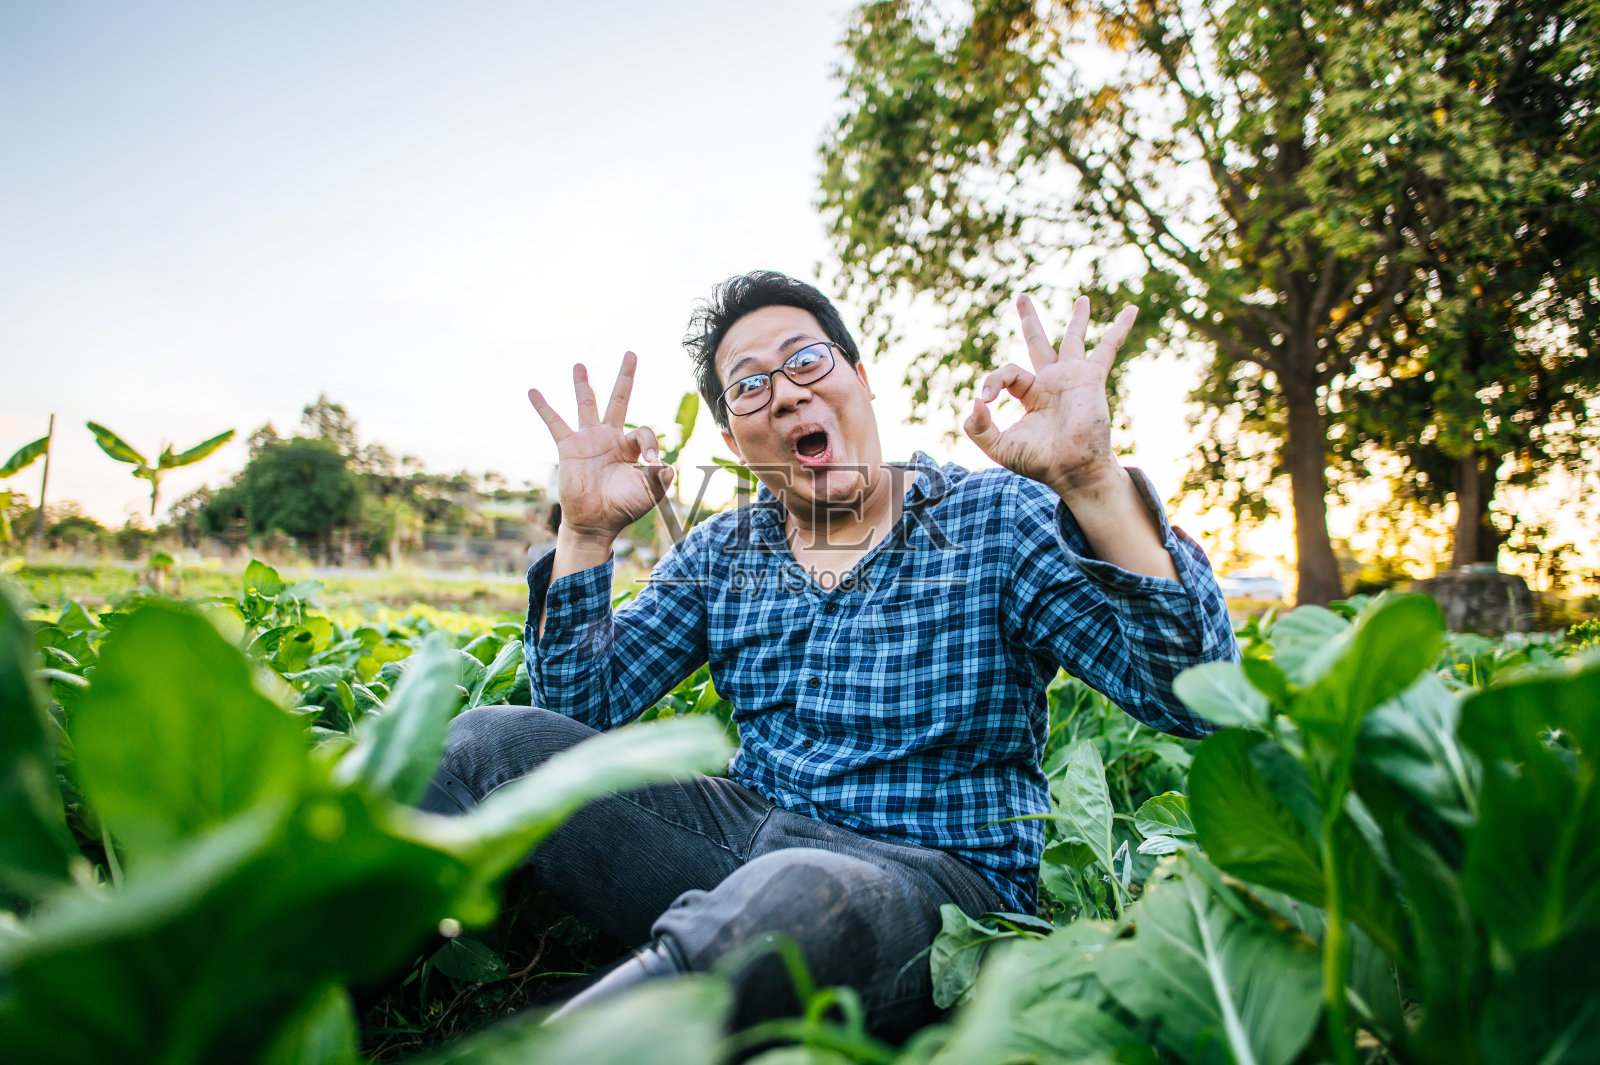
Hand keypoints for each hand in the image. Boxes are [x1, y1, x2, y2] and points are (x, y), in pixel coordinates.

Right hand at [528, 352, 673, 544]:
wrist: (596, 523)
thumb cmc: (623, 508)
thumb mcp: (648, 494)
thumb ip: (660, 479)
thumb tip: (667, 465)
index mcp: (630, 447)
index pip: (642, 431)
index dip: (650, 444)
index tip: (652, 463)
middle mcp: (610, 437)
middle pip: (620, 399)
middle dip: (626, 376)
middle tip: (630, 353)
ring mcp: (588, 440)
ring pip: (587, 404)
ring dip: (583, 384)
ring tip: (580, 364)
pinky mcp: (568, 447)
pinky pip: (555, 423)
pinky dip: (544, 407)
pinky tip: (533, 391)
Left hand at [963, 294, 1135, 499]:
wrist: (1072, 469)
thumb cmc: (1039, 462)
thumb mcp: (999, 446)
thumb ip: (979, 428)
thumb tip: (975, 404)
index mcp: (1031, 395)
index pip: (1008, 373)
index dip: (993, 381)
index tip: (986, 399)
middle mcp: (1051, 383)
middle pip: (1037, 343)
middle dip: (1029, 320)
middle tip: (1021, 297)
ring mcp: (1072, 378)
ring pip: (1072, 340)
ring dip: (1078, 319)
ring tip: (1082, 300)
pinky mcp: (1091, 378)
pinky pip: (1107, 347)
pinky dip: (1119, 328)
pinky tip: (1130, 309)